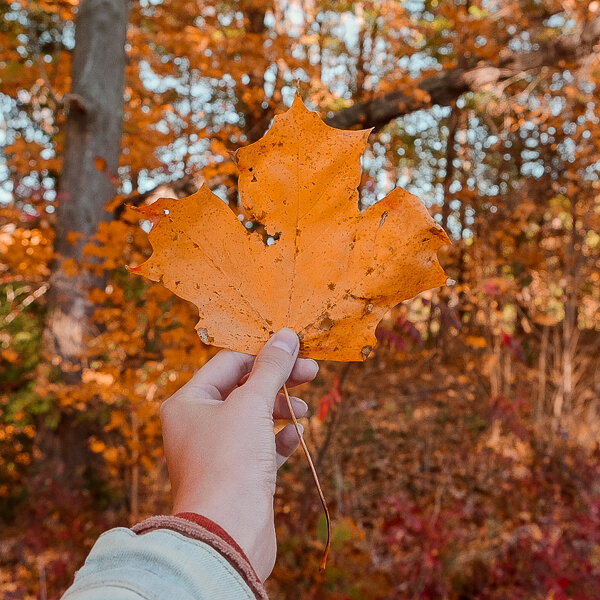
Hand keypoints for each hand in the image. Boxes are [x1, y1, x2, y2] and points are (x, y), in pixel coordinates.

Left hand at [159, 328, 318, 580]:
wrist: (227, 534)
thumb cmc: (230, 461)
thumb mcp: (252, 404)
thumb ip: (271, 367)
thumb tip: (286, 335)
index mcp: (188, 402)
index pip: (229, 363)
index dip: (264, 355)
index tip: (297, 352)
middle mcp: (197, 424)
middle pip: (243, 388)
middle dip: (278, 380)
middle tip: (312, 373)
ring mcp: (215, 451)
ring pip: (253, 417)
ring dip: (280, 409)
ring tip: (303, 412)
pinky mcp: (234, 475)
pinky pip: (259, 447)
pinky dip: (278, 439)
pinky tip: (295, 438)